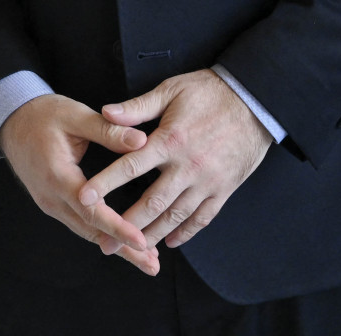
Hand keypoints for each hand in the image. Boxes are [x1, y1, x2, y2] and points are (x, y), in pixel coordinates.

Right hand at [0, 93, 159, 274]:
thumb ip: (108, 130)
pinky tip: (121, 240)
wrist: (11, 120)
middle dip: (123, 250)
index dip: (118, 228)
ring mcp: (50, 203)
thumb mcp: (75, 115)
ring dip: (115, 246)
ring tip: (145, 259)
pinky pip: (79, 224)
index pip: (91, 210)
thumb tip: (142, 142)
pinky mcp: (53, 203)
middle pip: (91, 231)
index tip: (142, 241)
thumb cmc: (43, 115)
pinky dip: (102, 234)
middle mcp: (52, 197)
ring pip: (86, 231)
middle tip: (153, 265)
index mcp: (57, 176)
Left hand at [85, 70, 271, 249]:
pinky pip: (203, 218)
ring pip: (176, 216)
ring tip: (134, 249)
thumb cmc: (209, 92)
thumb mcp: (171, 91)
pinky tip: (170, 240)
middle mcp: (187, 166)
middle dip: (126, 225)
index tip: (84, 197)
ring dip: (153, 234)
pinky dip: (186, 232)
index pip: (130, 166)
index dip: (106, 183)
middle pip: (152, 203)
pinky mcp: (224, 189)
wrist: (255, 102)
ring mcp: (207, 181)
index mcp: (170, 140)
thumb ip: (137, 107)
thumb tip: (105, 112)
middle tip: (106, 242)